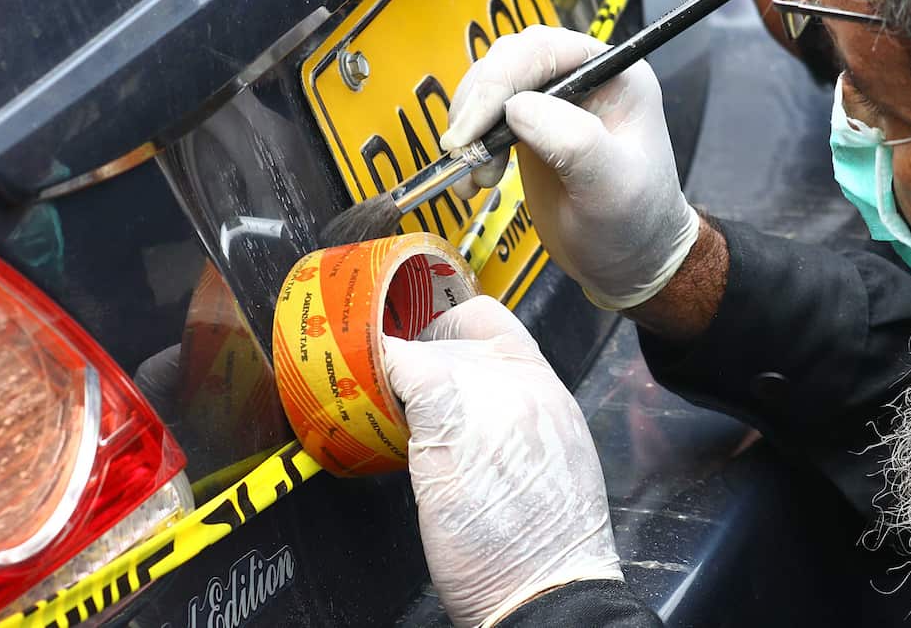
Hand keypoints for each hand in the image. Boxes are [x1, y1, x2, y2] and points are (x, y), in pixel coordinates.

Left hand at [384, 296, 622, 626]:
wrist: (546, 588)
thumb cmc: (544, 548)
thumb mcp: (548, 467)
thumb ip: (515, 426)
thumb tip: (472, 421)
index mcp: (549, 392)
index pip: (495, 323)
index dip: (453, 326)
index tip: (429, 340)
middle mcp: (522, 382)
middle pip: (453, 333)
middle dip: (417, 351)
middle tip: (391, 377)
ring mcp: (486, 396)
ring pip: (423, 348)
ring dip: (395, 366)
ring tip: (373, 392)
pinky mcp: (444, 419)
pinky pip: (400, 371)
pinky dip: (376, 378)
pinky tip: (361, 400)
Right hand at [442, 25, 698, 309]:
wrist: (629, 261)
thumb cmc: (636, 223)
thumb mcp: (613, 186)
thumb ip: (574, 142)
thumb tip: (518, 107)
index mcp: (614, 74)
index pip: (545, 50)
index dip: (500, 82)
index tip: (473, 128)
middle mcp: (583, 77)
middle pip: (510, 60)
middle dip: (478, 104)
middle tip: (464, 152)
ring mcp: (554, 101)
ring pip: (490, 86)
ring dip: (470, 127)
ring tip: (475, 177)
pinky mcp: (530, 128)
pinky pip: (485, 118)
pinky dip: (469, 145)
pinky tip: (473, 181)